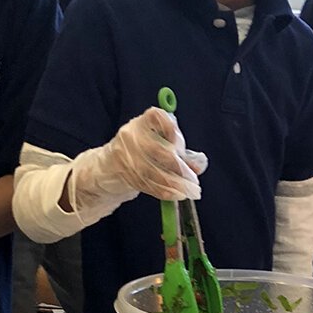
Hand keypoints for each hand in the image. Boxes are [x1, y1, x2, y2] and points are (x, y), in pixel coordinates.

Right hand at [73, 106, 205, 209]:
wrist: (112, 165)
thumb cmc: (144, 150)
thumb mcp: (160, 142)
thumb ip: (181, 151)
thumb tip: (199, 164)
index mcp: (142, 122)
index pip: (156, 117)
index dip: (171, 129)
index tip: (181, 145)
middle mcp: (131, 136)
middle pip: (157, 150)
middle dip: (180, 168)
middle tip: (194, 181)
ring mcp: (125, 155)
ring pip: (153, 172)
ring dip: (175, 184)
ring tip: (190, 192)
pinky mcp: (125, 173)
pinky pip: (147, 184)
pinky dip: (164, 191)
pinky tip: (177, 195)